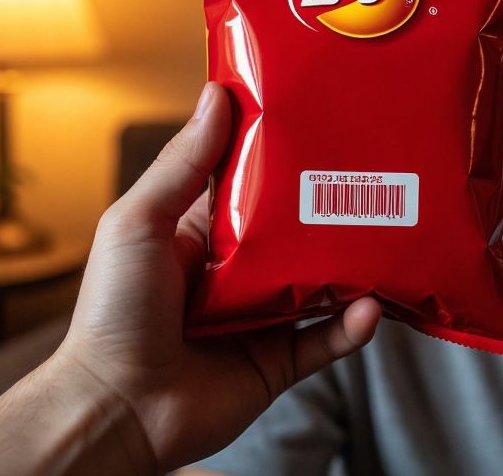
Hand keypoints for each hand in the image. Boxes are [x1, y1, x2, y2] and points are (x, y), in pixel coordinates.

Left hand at [53, 82, 381, 471]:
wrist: (114, 406)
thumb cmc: (112, 311)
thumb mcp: (139, 220)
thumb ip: (183, 164)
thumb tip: (217, 95)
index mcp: (201, 232)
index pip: (252, 182)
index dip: (283, 152)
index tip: (322, 115)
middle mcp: (236, 272)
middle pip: (298, 229)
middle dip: (333, 205)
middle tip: (376, 171)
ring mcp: (260, 318)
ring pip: (324, 283)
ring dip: (357, 263)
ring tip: (390, 235)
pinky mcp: (278, 362)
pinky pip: (328, 340)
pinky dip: (354, 326)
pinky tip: (373, 306)